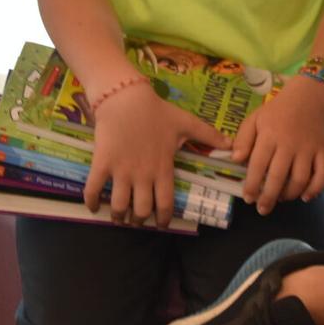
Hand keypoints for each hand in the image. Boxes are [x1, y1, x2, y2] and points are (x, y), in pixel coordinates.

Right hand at [82, 80, 232, 227]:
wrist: (127, 98)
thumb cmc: (157, 112)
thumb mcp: (186, 123)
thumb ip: (208, 136)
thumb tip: (231, 146)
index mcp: (163, 169)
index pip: (166, 203)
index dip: (164, 219)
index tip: (161, 225)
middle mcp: (143, 175)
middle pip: (141, 211)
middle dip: (140, 221)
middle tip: (138, 221)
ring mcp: (121, 171)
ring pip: (119, 206)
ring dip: (118, 216)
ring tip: (118, 218)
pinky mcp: (102, 164)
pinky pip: (94, 189)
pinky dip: (92, 202)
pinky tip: (94, 207)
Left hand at [232, 75, 323, 215]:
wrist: (309, 96)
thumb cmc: (278, 111)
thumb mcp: (256, 118)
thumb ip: (243, 139)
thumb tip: (235, 159)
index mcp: (270, 135)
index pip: (258, 165)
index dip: (251, 185)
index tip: (248, 198)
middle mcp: (289, 144)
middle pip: (278, 177)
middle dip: (268, 197)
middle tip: (262, 209)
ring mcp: (308, 148)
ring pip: (300, 179)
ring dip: (289, 195)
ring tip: (280, 199)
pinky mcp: (323, 151)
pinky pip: (323, 174)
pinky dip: (315, 188)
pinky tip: (305, 196)